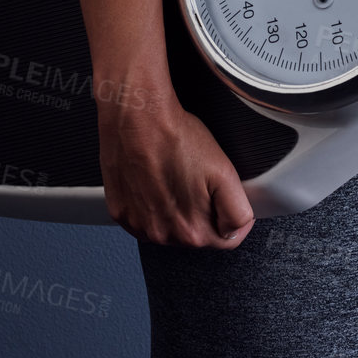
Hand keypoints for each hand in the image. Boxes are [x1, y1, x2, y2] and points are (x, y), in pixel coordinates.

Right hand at [98, 89, 255, 248]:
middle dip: (201, 211)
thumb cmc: (176, 137)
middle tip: (195, 179)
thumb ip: (237, 211)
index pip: (225, 239)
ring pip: (169, 227)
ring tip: (172, 176)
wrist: (138, 118)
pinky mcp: (120, 213)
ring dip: (174, 209)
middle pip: (196, 234)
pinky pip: (143, 219)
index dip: (229, 214)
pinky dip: (150, 204)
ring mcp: (139, 226)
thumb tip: (237, 231)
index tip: (220, 193)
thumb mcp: (224, 172)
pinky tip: (153, 181)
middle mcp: (163, 236)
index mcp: (192, 231)